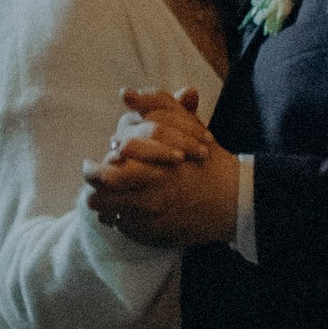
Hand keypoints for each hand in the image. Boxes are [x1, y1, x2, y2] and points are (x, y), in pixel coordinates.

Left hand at [84, 92, 240, 247]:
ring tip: (110, 200)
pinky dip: (124, 221)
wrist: (235, 199)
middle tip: (94, 186)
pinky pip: (126, 230)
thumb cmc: (207, 160)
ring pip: (110, 216)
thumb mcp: (186, 125)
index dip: (92, 170)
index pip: (103, 173)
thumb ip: (156, 104)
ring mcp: (152, 217)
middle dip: (93, 191)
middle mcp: (147, 193)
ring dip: (107, 207)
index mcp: (150, 165)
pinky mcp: (157, 235)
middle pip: (99, 198)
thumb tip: (125, 93)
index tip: (92, 164)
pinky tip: (131, 212)